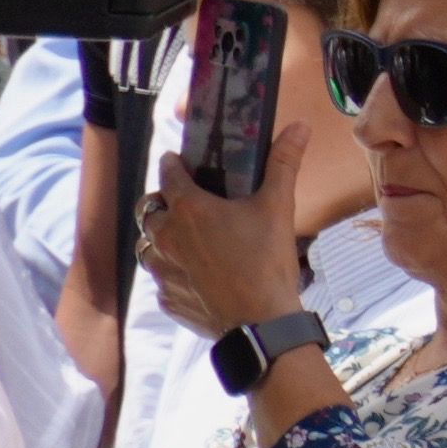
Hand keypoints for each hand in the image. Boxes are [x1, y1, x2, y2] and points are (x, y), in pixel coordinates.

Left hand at [147, 124, 310, 337]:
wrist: (258, 321)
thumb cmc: (266, 259)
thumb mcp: (279, 207)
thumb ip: (284, 164)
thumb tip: (299, 125)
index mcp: (188, 209)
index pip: (168, 175)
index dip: (172, 163)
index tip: (176, 159)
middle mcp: (165, 236)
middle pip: (148, 210)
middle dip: (160, 202)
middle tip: (181, 202)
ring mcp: (162, 270)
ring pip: (147, 245)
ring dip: (159, 238)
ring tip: (182, 239)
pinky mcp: (166, 298)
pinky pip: (160, 277)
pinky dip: (171, 270)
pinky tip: (193, 274)